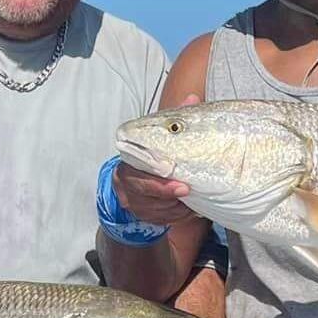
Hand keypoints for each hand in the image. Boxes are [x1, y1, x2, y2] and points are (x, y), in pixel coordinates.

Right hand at [114, 92, 200, 224]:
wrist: (143, 181)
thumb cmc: (157, 155)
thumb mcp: (166, 136)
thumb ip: (177, 119)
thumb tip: (191, 98)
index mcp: (129, 159)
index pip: (137, 170)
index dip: (157, 179)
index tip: (177, 180)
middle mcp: (124, 180)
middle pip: (142, 192)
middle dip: (166, 194)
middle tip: (187, 192)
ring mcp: (130, 199)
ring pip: (151, 209)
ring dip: (174, 208)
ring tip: (193, 203)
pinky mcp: (138, 213)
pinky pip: (157, 219)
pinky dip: (175, 217)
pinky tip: (189, 211)